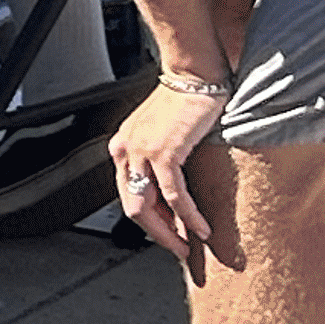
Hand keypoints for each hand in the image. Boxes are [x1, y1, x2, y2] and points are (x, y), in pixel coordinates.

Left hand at [108, 79, 228, 263]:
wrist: (194, 73)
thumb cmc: (183, 100)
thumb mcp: (162, 133)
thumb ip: (159, 161)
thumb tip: (173, 197)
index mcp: (122, 147)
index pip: (129, 195)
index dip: (149, 221)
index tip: (169, 235)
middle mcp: (125, 151)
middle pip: (134, 208)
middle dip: (157, 234)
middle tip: (179, 250)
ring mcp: (142, 152)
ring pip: (149, 208)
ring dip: (172, 232)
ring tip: (191, 245)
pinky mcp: (164, 152)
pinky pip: (175, 196)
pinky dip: (188, 217)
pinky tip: (202, 229)